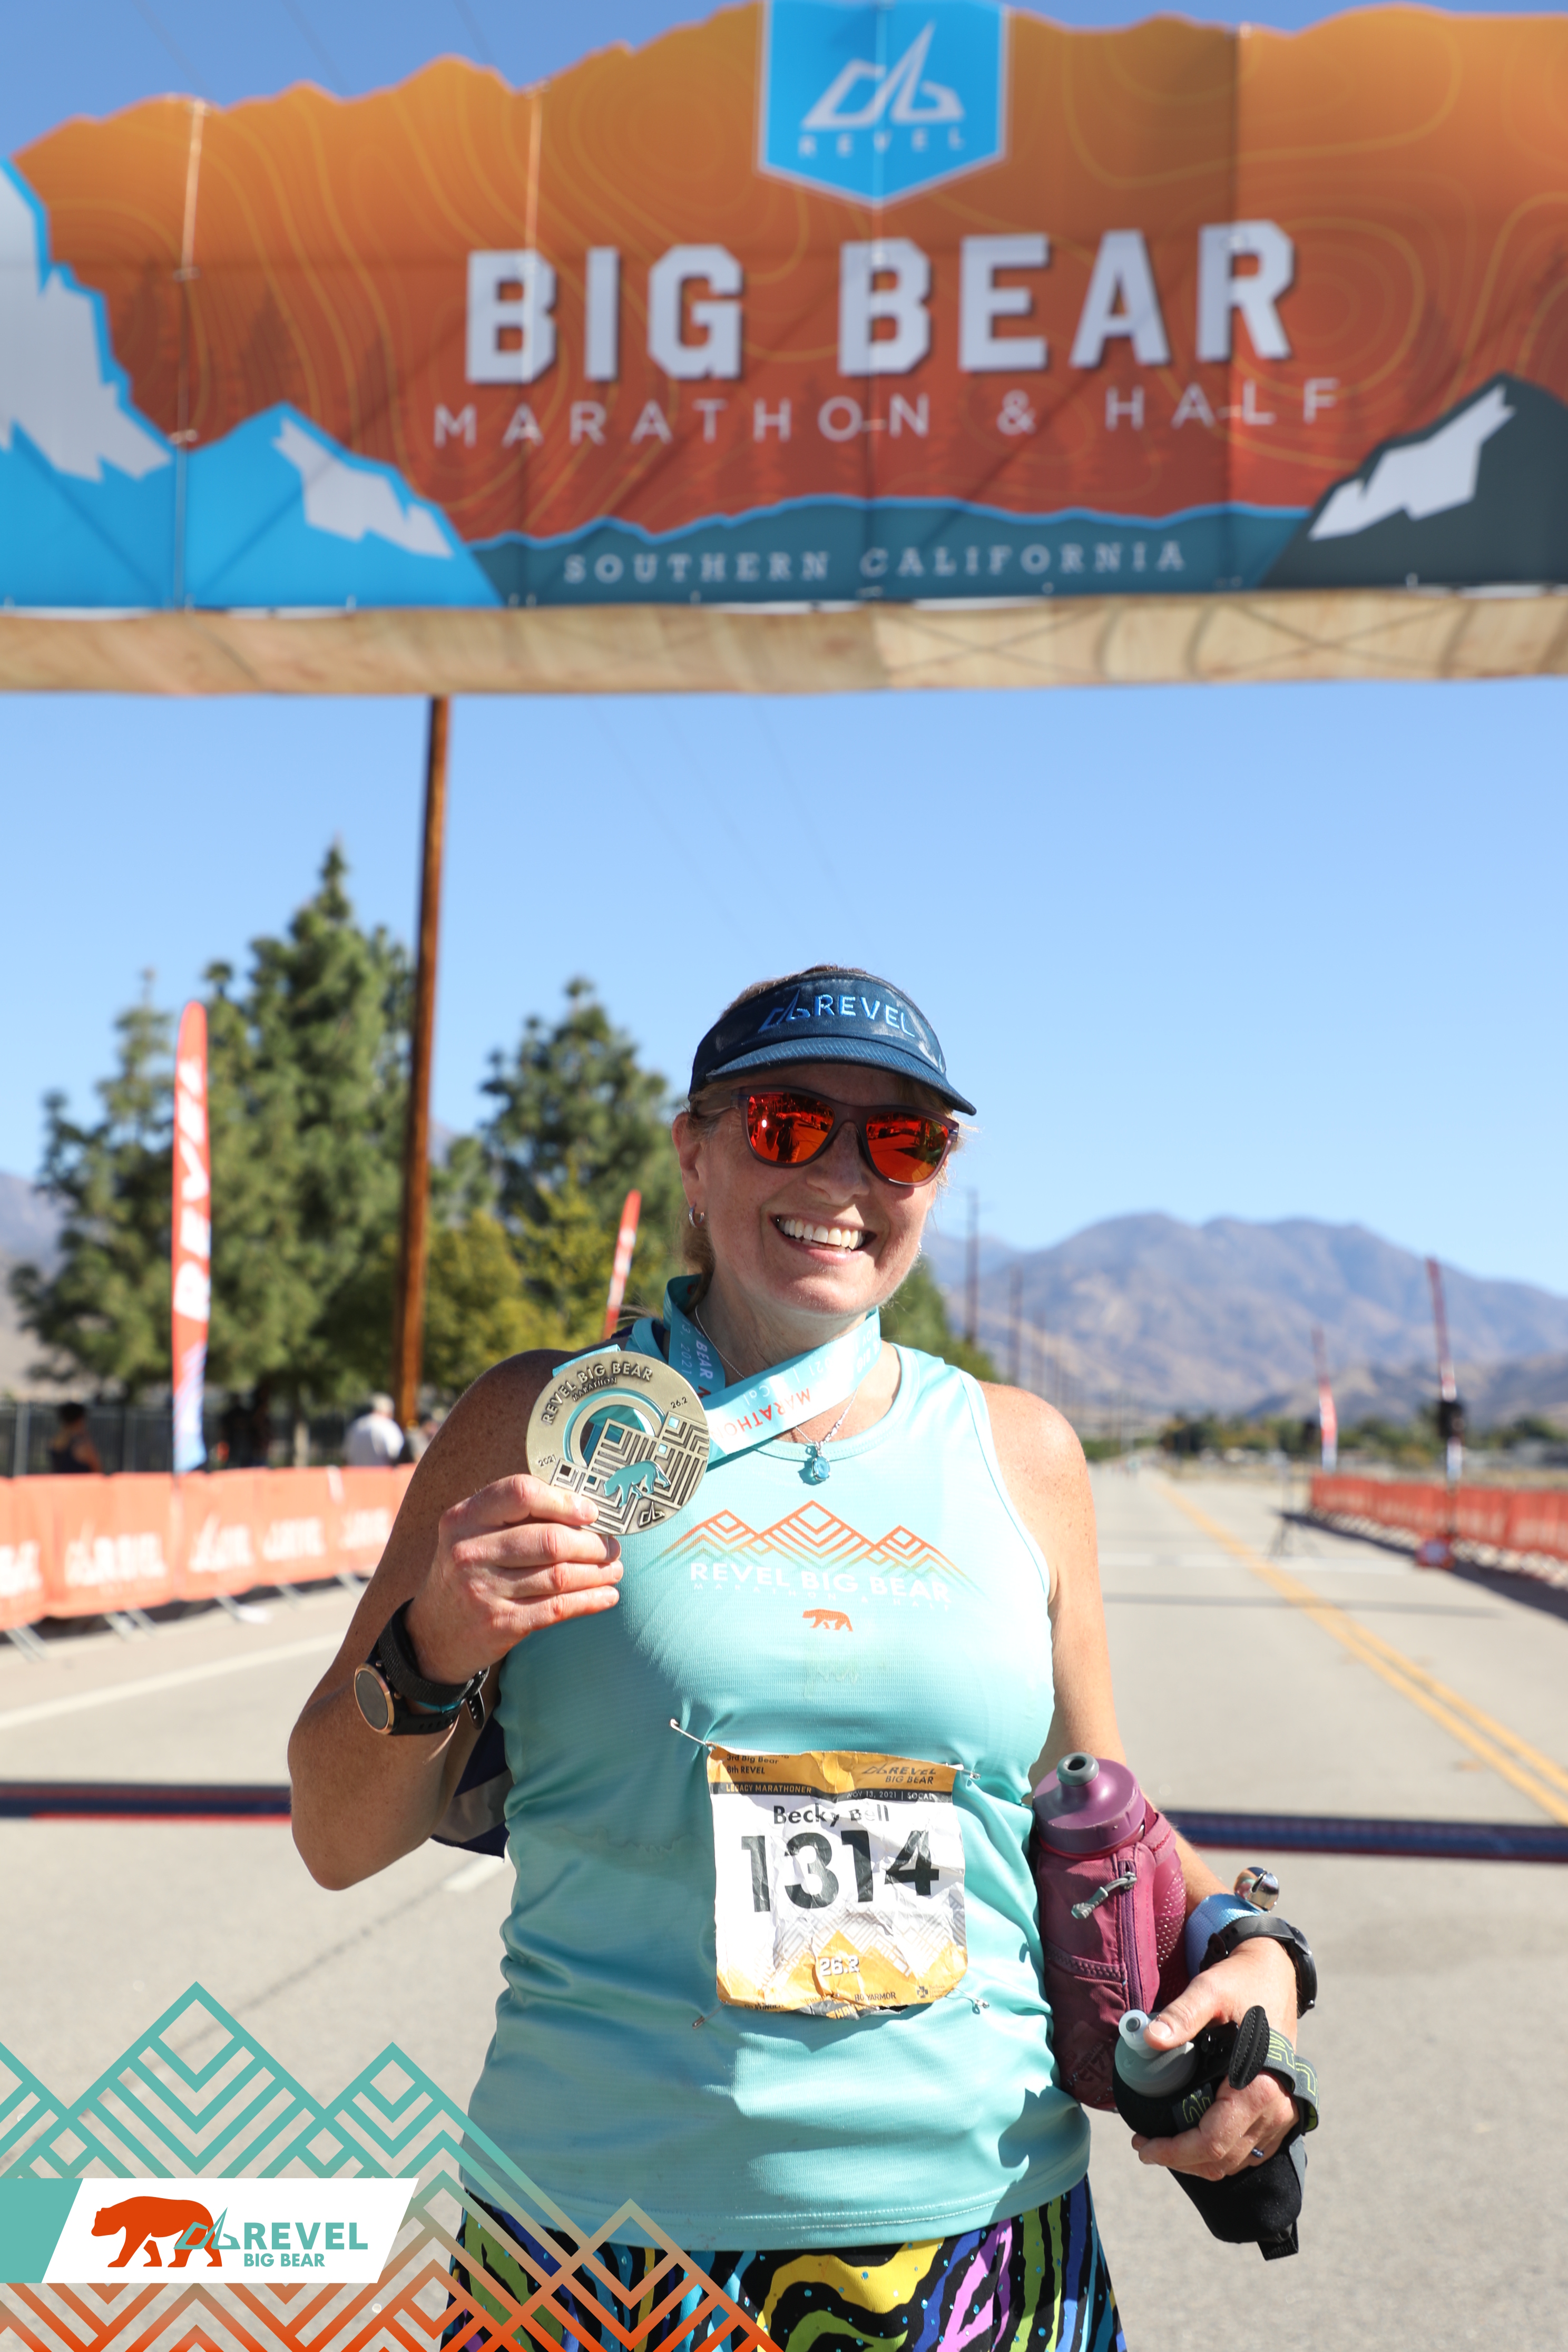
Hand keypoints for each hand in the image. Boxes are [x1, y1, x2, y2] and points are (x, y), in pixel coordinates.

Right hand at [403, 1475, 621, 1683]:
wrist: (433, 1634)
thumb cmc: (466, 1573)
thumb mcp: (470, 1535)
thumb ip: (511, 1517)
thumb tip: (581, 1509)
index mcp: (463, 1518)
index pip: (520, 1493)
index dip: (563, 1501)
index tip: (591, 1512)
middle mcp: (469, 1552)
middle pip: (549, 1540)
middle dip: (591, 1544)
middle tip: (613, 1546)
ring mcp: (484, 1590)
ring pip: (559, 1576)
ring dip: (597, 1573)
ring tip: (615, 1569)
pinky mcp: (501, 1624)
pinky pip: (558, 1608)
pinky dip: (590, 1600)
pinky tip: (607, 1596)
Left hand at [1131, 1937, 1300, 2178]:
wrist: (1276, 1974)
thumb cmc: (1243, 1982)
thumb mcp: (1210, 1990)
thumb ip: (1181, 2015)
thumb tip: (1148, 2039)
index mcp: (1260, 2086)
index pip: (1212, 2141)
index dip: (1174, 2152)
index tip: (1142, 2147)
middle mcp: (1277, 2108)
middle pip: (1224, 2159)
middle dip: (1180, 2159)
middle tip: (1145, 2147)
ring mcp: (1283, 2113)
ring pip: (1238, 2160)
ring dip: (1200, 2161)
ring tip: (1165, 2144)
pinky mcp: (1281, 2111)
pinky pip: (1251, 2149)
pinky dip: (1222, 2153)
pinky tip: (1195, 2138)